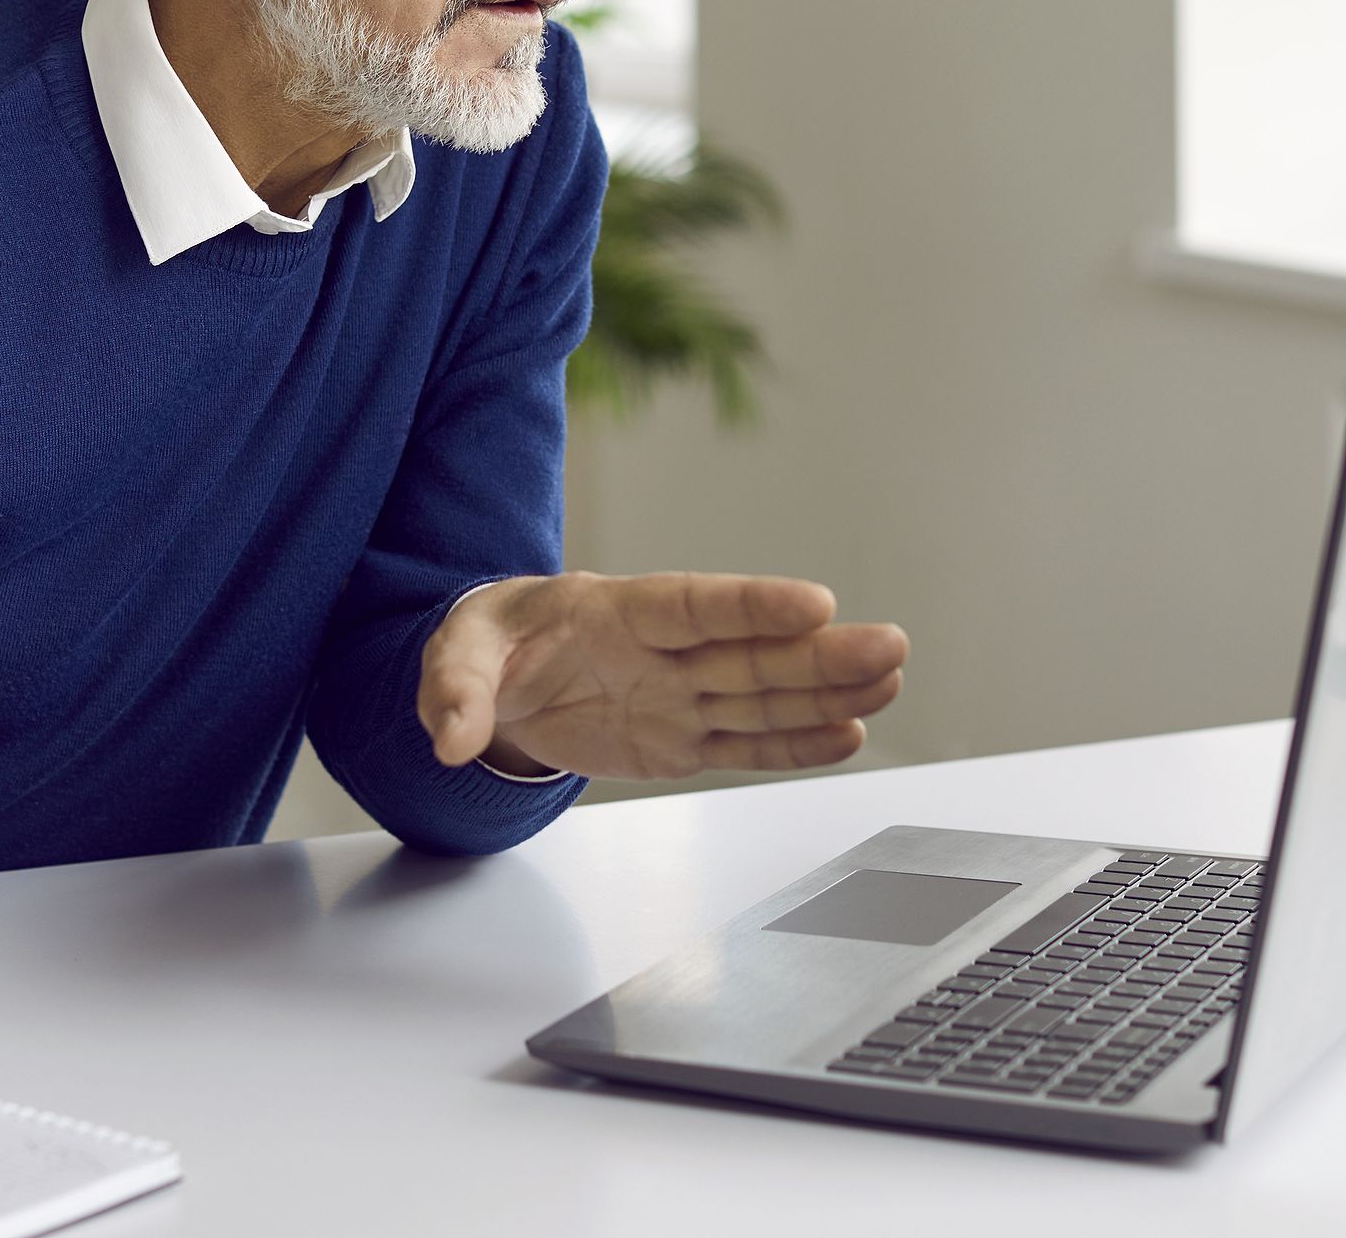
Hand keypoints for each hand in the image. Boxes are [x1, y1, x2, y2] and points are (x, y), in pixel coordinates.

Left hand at [419, 571, 908, 779]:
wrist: (500, 680)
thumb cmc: (490, 645)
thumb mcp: (458, 654)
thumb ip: (458, 691)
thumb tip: (453, 740)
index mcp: (619, 609)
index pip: (697, 605)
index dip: (754, 606)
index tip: (815, 603)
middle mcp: (665, 651)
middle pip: (752, 652)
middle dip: (821, 653)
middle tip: (889, 646)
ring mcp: (680, 696)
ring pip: (765, 695)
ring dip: (828, 691)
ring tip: (891, 679)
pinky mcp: (682, 741)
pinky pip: (746, 742)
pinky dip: (797, 743)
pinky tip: (849, 734)